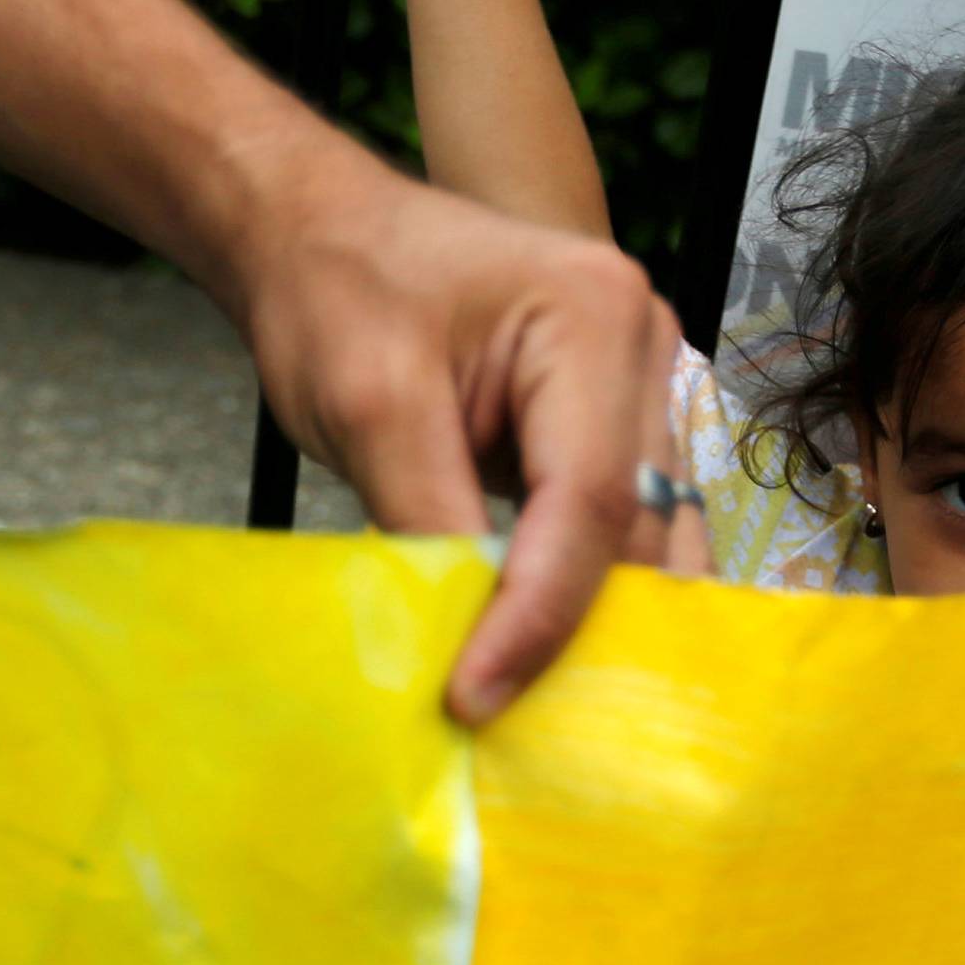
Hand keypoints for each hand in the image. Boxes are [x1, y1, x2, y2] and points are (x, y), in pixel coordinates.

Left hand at [235, 140, 707, 724]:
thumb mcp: (368, 408)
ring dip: (593, 626)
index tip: (476, 696)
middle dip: (578, 632)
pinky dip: (578, 595)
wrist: (321, 236)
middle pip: (635, 531)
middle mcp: (643, 349)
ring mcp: (637, 391)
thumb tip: (469, 648)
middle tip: (514, 729)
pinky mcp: (609, 431)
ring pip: (643, 542)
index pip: (589, 502)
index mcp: (593, 318)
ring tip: (534, 712)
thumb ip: (427, 521)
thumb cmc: (340, 290)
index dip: (538, 615)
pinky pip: (617, 532)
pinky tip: (537, 656)